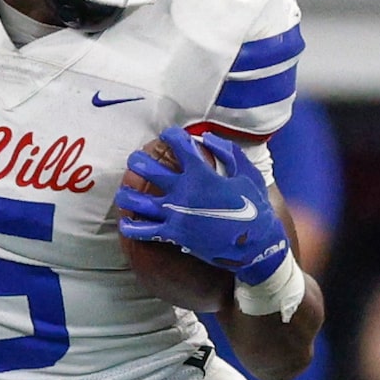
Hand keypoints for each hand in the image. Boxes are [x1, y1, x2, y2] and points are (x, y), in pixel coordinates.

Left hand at [114, 127, 291, 284]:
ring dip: (126, 194)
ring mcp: (175, 214)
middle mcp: (183, 191)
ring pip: (137, 201)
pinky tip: (127, 222)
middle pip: (147, 169)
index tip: (168, 136)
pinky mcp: (173, 235)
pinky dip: (131, 227)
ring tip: (124, 191)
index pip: (178, 144)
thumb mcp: (247, 174)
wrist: (255, 244)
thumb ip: (227, 152)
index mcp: (201, 173)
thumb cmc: (254, 206)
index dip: (170, 136)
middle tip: (136, 160)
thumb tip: (206, 137)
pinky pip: (143, 231)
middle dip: (138, 161)